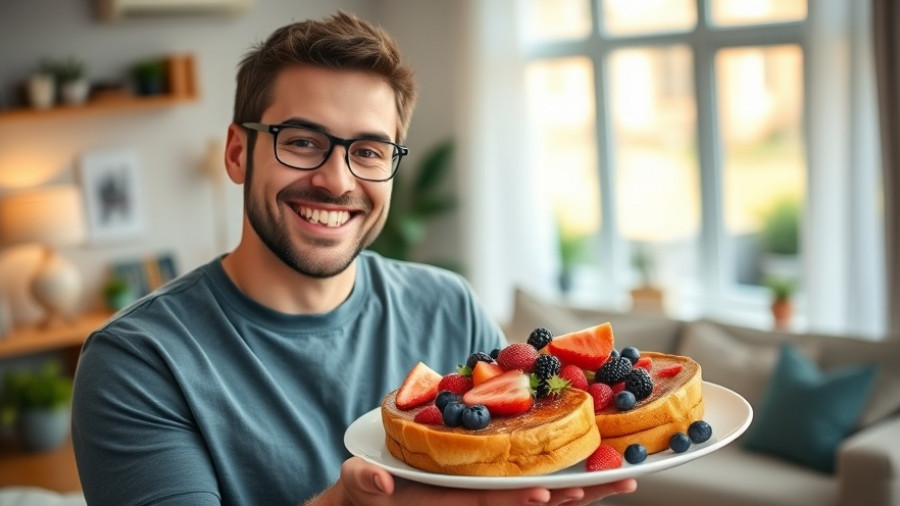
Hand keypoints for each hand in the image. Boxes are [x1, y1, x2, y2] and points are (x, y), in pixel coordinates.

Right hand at [325, 456, 635, 505]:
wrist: (369, 501)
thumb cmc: (365, 492)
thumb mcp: (358, 485)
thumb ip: (365, 482)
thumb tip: (379, 485)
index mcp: (442, 502)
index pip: (483, 504)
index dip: (514, 501)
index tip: (546, 494)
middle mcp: (468, 503)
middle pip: (522, 503)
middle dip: (566, 496)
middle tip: (611, 485)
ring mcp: (480, 498)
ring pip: (533, 496)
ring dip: (576, 490)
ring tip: (619, 480)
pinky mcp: (486, 488)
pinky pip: (525, 486)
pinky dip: (558, 480)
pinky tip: (592, 472)